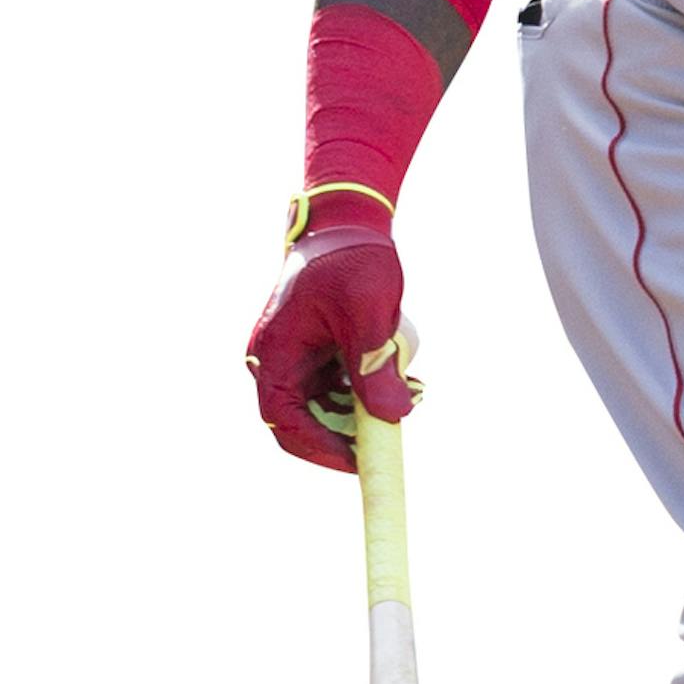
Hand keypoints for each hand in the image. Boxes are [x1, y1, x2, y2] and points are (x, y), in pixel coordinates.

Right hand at [246, 201, 416, 473]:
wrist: (349, 222)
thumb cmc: (353, 259)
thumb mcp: (368, 312)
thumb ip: (375, 365)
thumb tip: (392, 417)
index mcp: (274, 353)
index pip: (285, 422)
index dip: (321, 449)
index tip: (362, 461)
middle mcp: (277, 360)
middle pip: (306, 421)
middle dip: (351, 430)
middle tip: (394, 430)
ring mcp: (297, 357)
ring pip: (328, 407)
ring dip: (365, 410)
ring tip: (409, 390)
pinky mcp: (318, 352)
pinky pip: (339, 387)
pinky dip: (368, 389)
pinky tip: (402, 376)